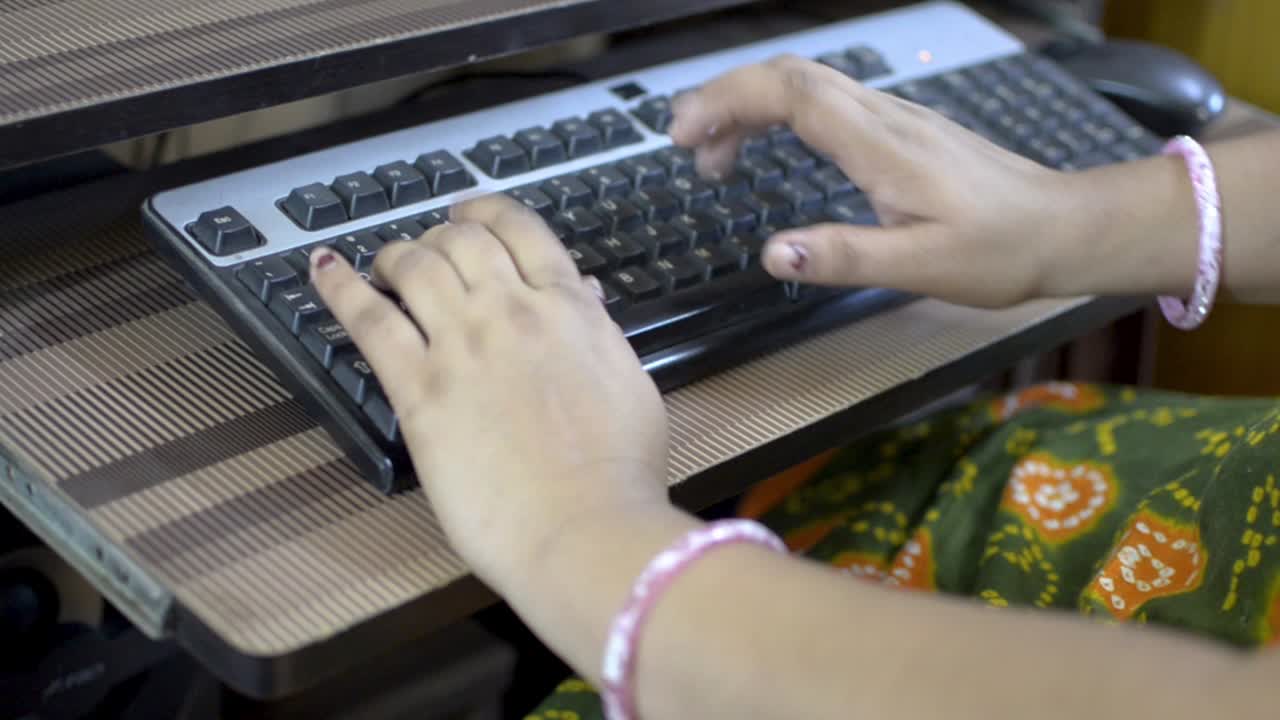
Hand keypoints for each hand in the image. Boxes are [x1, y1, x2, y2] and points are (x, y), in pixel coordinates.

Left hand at [309, 196, 670, 588]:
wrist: (584, 526)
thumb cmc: (618, 472)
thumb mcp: (629, 384)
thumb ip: (600, 335)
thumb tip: (586, 302)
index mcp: (570, 309)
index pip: (522, 229)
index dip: (488, 211)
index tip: (471, 214)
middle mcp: (513, 312)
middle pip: (462, 240)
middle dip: (441, 235)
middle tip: (429, 247)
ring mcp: (462, 346)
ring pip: (415, 266)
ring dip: (396, 254)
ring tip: (384, 262)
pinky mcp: (419, 390)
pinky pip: (369, 320)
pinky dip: (341, 290)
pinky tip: (325, 271)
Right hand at [669, 54, 1080, 307]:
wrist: (1064, 227)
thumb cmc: (1000, 250)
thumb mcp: (921, 267)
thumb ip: (845, 257)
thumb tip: (774, 252)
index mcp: (881, 146)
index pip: (791, 95)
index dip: (728, 102)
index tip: (683, 136)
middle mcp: (884, 118)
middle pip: (790, 75)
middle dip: (725, 97)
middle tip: (683, 142)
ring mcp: (894, 118)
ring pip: (808, 83)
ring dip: (750, 104)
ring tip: (715, 156)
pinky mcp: (901, 130)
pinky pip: (828, 100)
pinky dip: (782, 113)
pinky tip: (772, 146)